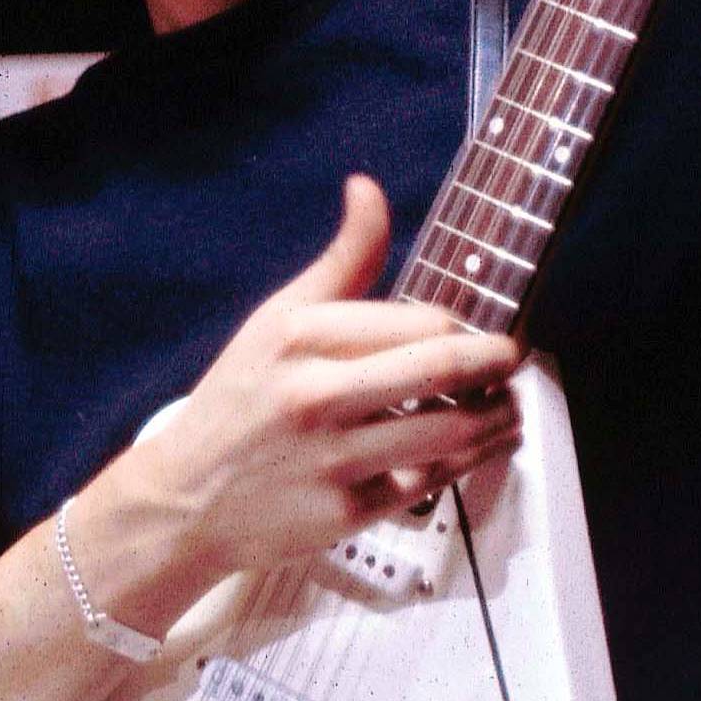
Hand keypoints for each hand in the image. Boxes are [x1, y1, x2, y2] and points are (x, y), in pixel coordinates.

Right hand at [75, 176, 523, 634]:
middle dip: (499, 361)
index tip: (479, 329)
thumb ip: (341, 259)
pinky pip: (432, 481)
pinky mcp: (348, 511)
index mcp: (299, 336)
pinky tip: (481, 446)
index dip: (463, 325)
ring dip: (498, 415)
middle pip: (442, 367)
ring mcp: (334, 457)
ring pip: (451, 429)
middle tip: (514, 357)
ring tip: (508, 406)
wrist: (186, 499)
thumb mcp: (277, 317)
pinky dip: (471, 462)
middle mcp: (316, 395)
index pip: (419, 319)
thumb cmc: (239, 403)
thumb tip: (368, 189)